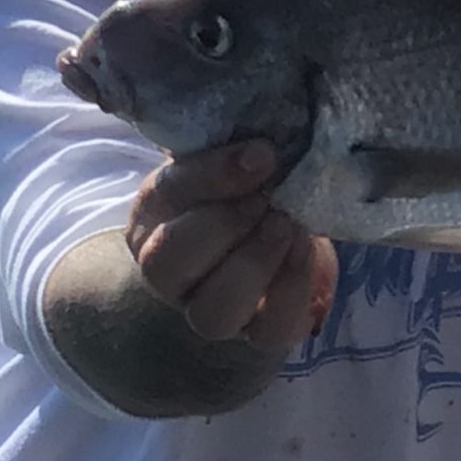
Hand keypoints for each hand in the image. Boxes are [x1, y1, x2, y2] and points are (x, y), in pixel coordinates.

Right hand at [126, 141, 336, 351]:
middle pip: (168, 264)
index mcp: (153, 217)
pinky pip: (270, 332)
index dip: (212, 175)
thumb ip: (233, 138)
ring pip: (212, 312)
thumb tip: (260, 125)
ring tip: (287, 224)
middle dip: (225, 225)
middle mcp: (168, 273)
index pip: (165, 196)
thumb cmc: (249, 184)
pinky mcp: (258, 335)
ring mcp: (209, 311)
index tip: (262, 153)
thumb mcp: (232, 157)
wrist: (282, 229)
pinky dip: (292, 289)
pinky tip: (307, 249)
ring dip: (254, 263)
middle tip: (269, 197)